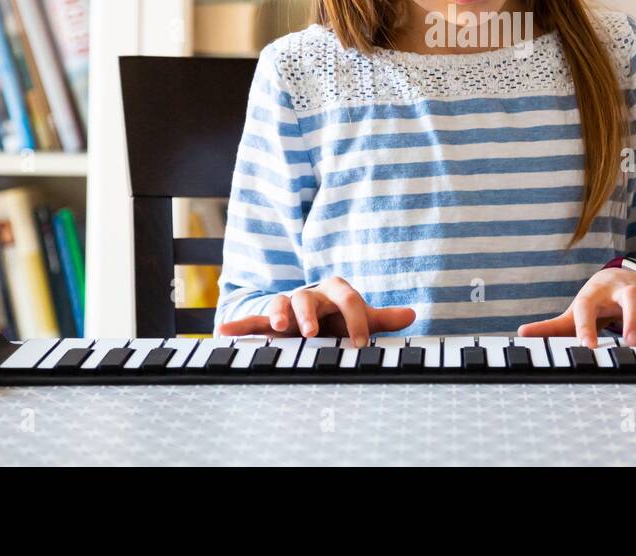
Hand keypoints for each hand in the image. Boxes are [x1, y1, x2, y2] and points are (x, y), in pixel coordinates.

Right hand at [215, 277, 414, 346]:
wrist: (314, 317)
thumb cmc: (339, 319)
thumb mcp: (360, 318)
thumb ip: (382, 319)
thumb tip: (412, 315)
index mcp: (336, 292)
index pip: (348, 298)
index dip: (356, 319)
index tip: (361, 344)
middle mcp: (311, 295)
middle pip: (309, 297)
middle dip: (309, 313)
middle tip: (311, 331)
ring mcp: (289, 306)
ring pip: (281, 303)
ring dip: (277, 312)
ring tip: (276, 325)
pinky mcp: (270, 320)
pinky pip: (254, 320)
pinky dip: (240, 325)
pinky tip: (223, 330)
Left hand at [516, 267, 635, 348]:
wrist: (621, 277)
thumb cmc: (596, 300)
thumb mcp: (575, 310)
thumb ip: (552, 326)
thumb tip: (521, 332)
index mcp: (597, 294)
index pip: (588, 308)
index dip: (586, 327)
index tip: (587, 349)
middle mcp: (624, 293)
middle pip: (630, 299)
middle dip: (633, 320)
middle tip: (632, 343)